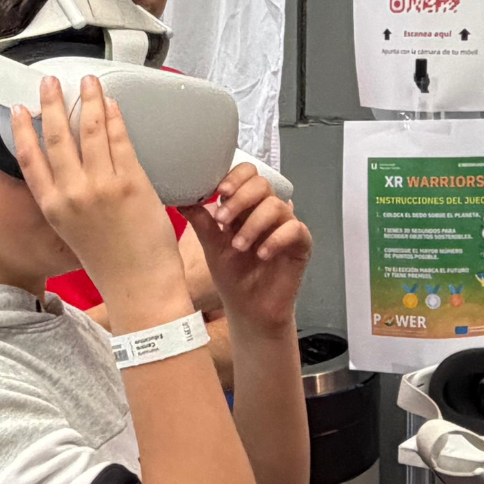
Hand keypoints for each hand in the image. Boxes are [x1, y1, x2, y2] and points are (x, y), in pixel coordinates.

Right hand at [11, 76, 187, 317]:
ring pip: (89, 130)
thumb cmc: (111, 264)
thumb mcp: (72, 232)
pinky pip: (120, 140)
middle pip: (55, 136)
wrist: (140, 286)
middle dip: (51, 103)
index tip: (17, 109)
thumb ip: (66, 202)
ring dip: (88, 100)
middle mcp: (72, 194)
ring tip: (88, 82)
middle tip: (51, 82)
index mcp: (53, 207)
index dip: (21, 130)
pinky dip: (115, 118)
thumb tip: (70, 170)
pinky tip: (113, 105)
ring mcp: (101, 187)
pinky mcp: (131, 183)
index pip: (28, 159)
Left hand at [180, 164, 311, 331]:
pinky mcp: (301, 244)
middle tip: (224, 221)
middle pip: (262, 184)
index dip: (235, 177)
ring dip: (253, 224)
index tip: (219, 191)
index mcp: (246, 207)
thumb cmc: (233, 277)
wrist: (248, 309)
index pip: (248, 174)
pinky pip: (295, 229)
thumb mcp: (212, 246)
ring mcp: (286, 226)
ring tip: (239, 247)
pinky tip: (262, 254)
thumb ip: (202, 222)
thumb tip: (182, 200)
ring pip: (276, 206)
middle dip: (240, 200)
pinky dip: (275, 239)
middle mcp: (267, 211)